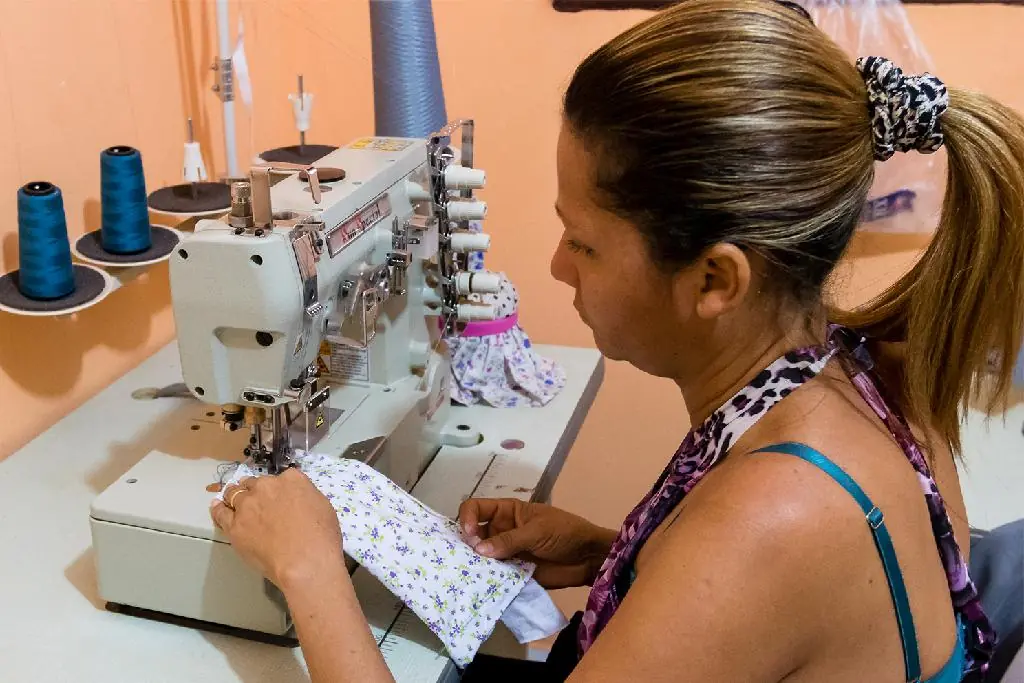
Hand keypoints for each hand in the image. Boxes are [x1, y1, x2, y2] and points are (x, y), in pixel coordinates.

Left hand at [211, 468, 343, 592]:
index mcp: (291, 480)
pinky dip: (219, 508)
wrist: (305, 563)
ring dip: (235, 496)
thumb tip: (295, 498)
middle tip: (257, 503)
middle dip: (255, 491)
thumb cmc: (321, 538)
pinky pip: (221, 512)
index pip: (281, 477)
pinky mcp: (234, 525)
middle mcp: (266, 486)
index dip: (279, 489)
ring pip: (235, 494)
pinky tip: (217, 506)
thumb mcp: (323, 507)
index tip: (279, 497)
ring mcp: (247, 505)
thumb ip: (305, 495)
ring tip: (232, 500)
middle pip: (254, 483)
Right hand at [457, 498, 616, 588]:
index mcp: (506, 512)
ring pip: (480, 557)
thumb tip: (478, 549)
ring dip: (474, 565)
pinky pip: (494, 575)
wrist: (588, 558)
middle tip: (464, 559)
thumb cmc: (565, 533)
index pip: (476, 508)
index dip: (467, 518)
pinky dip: (486, 580)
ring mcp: (506, 553)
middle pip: (473, 535)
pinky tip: (480, 587)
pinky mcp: (512, 573)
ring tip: (467, 576)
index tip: (469, 534)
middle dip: (465, 545)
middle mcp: (501, 531)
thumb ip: (509, 540)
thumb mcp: (538, 530)